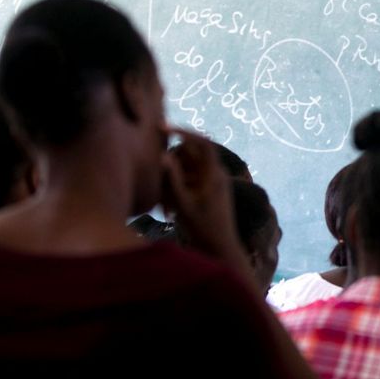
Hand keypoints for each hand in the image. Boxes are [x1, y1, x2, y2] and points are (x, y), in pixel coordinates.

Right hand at [161, 127, 242, 263]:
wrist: (220, 250)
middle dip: (172, 166)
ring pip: (187, 171)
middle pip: (191, 156)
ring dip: (172, 183)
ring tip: (165, 209)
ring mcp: (212, 185)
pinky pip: (189, 184)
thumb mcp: (184, 204)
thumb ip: (173, 179)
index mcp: (215, 175)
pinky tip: (169, 213)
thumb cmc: (203, 230)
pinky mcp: (207, 194)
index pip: (203, 142)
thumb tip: (163, 155)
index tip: (163, 128)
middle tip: (158, 183)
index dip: (184, 132)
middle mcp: (216, 176)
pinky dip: (177, 193)